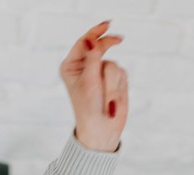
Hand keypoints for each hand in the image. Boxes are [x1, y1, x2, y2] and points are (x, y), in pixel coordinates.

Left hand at [61, 21, 127, 152]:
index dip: (95, 33)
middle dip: (108, 50)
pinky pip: (121, 72)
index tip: (107, 25)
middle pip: (100, 48)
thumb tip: (91, 40)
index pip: (84, 43)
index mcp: (71, 66)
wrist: (101, 130)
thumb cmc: (89, 108)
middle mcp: (85, 68)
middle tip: (118, 39)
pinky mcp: (113, 80)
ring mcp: (99, 73)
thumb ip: (92, 58)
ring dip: (111, 81)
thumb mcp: (89, 81)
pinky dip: (118, 86)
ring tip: (106, 98)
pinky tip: (112, 100)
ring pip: (112, 63)